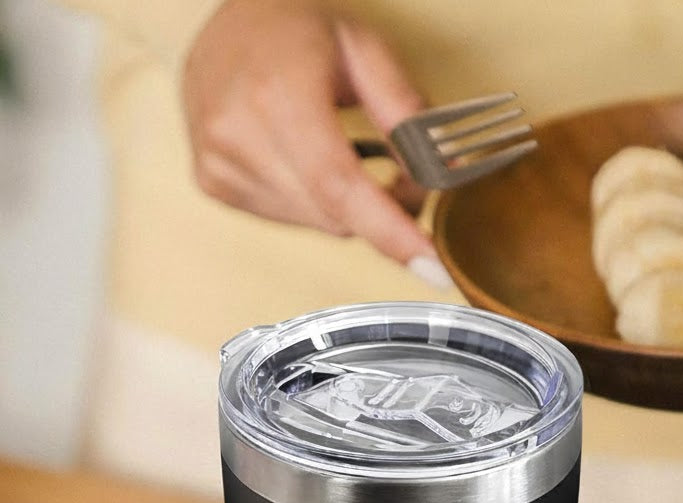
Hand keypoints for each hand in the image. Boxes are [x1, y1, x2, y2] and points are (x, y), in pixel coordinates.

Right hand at [182, 0, 444, 275]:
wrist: (229, 22)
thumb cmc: (296, 30)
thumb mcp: (365, 51)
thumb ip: (405, 112)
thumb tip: (438, 175)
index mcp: (278, 94)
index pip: (340, 186)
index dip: (389, 232)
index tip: (431, 266)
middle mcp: (238, 133)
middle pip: (336, 215)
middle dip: (378, 209)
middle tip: (392, 169)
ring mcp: (219, 163)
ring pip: (318, 224)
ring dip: (343, 204)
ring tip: (336, 149)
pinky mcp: (212, 184)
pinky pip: (289, 220)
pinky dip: (312, 202)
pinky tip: (301, 158)